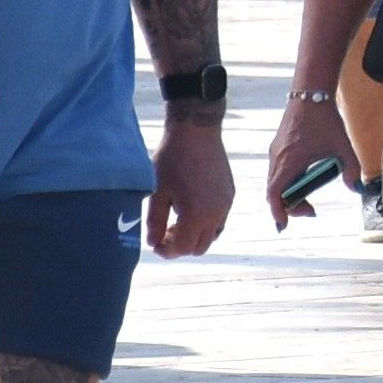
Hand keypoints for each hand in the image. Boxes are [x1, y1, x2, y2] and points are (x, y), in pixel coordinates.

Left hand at [149, 113, 234, 256]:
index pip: (182, 248)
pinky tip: (191, 208)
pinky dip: (205, 223)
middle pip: (199, 247)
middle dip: (180, 246)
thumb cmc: (172, 160)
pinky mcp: (230, 194)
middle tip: (164, 232)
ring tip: (178, 221)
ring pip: (212, 235)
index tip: (155, 243)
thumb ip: (154, 222)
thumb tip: (153, 242)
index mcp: (196, 215)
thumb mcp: (157, 192)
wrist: (196, 131)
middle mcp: (216, 213)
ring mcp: (226, 204)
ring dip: (194, 236)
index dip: (166, 251)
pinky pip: (219, 220)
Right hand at [262, 82, 355, 223]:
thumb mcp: (342, 146)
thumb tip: (357, 188)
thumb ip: (351, 169)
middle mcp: (277, 159)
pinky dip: (286, 182)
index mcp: (289, 162)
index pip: (275, 194)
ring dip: (288, 194)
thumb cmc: (324, 119)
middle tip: (311, 211)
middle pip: (275, 192)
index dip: (278, 212)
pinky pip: (277, 171)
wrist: (310, 93)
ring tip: (308, 200)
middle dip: (290, 206)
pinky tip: (302, 181)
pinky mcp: (278, 146)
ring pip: (275, 181)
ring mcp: (275, 152)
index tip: (284, 225)